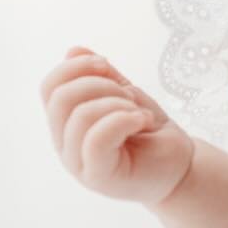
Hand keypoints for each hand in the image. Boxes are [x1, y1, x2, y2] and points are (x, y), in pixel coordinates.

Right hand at [41, 47, 195, 206]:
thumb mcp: (125, 94)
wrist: (178, 165)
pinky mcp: (97, 177)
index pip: (49, 87)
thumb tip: (73, 50)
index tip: (106, 64)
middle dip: (99, 84)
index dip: (75, 67)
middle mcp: (64, 144)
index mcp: (66, 123)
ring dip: (117, 104)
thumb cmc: (149, 131)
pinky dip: (124, 119)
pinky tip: (143, 121)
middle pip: (60, 98)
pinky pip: (96, 139)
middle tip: (128, 95)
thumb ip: (100, 76)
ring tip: (138, 113)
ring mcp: (78, 163)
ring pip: (80, 116)